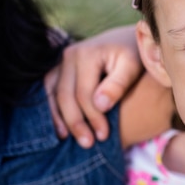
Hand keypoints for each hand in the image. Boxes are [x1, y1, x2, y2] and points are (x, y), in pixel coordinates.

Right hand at [45, 25, 141, 147]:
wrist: (127, 40)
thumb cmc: (135, 56)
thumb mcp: (133, 66)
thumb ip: (118, 84)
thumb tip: (100, 105)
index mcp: (88, 53)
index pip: (84, 93)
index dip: (93, 117)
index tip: (104, 136)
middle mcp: (69, 55)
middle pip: (65, 95)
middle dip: (76, 122)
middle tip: (87, 144)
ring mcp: (61, 60)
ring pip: (52, 94)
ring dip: (59, 118)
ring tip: (68, 139)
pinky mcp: (59, 67)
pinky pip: (49, 91)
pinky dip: (52, 109)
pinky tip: (60, 128)